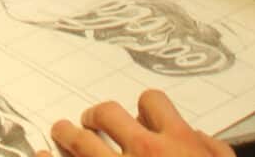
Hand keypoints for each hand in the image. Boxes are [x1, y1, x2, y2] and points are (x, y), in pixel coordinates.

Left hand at [43, 92, 234, 156]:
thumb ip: (212, 152)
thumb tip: (197, 138)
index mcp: (178, 143)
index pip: (152, 103)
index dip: (144, 108)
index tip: (138, 116)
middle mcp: (144, 152)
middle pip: (107, 114)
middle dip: (96, 115)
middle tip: (89, 121)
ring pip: (78, 140)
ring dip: (66, 133)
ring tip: (61, 133)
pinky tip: (42, 156)